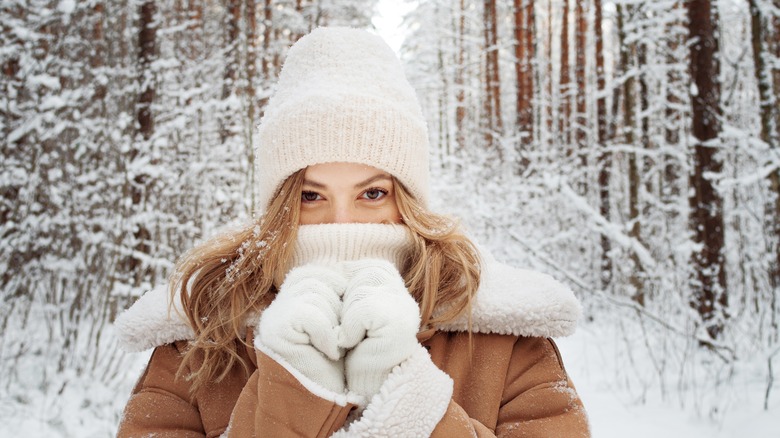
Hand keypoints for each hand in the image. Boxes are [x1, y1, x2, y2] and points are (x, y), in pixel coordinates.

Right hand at [257, 264, 346, 393]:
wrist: (322, 397)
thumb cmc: (336, 362)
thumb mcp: (340, 320)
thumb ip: (337, 293)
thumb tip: (349, 268)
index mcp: (294, 296)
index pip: (320, 272)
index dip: (341, 292)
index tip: (345, 322)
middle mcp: (280, 303)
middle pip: (318, 278)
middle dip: (339, 308)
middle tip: (340, 337)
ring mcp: (274, 315)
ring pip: (315, 293)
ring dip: (334, 323)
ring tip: (333, 346)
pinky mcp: (275, 331)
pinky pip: (309, 314)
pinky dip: (326, 334)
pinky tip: (328, 352)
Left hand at [338, 259, 420, 397]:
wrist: (362, 387)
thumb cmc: (352, 349)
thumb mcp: (349, 310)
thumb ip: (349, 285)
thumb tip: (337, 266)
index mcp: (393, 287)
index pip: (360, 267)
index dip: (344, 291)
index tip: (346, 316)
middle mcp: (403, 295)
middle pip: (361, 274)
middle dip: (345, 304)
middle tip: (348, 330)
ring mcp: (405, 309)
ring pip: (360, 292)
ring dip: (346, 319)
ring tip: (351, 338)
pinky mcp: (399, 325)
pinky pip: (362, 312)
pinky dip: (350, 330)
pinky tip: (353, 344)